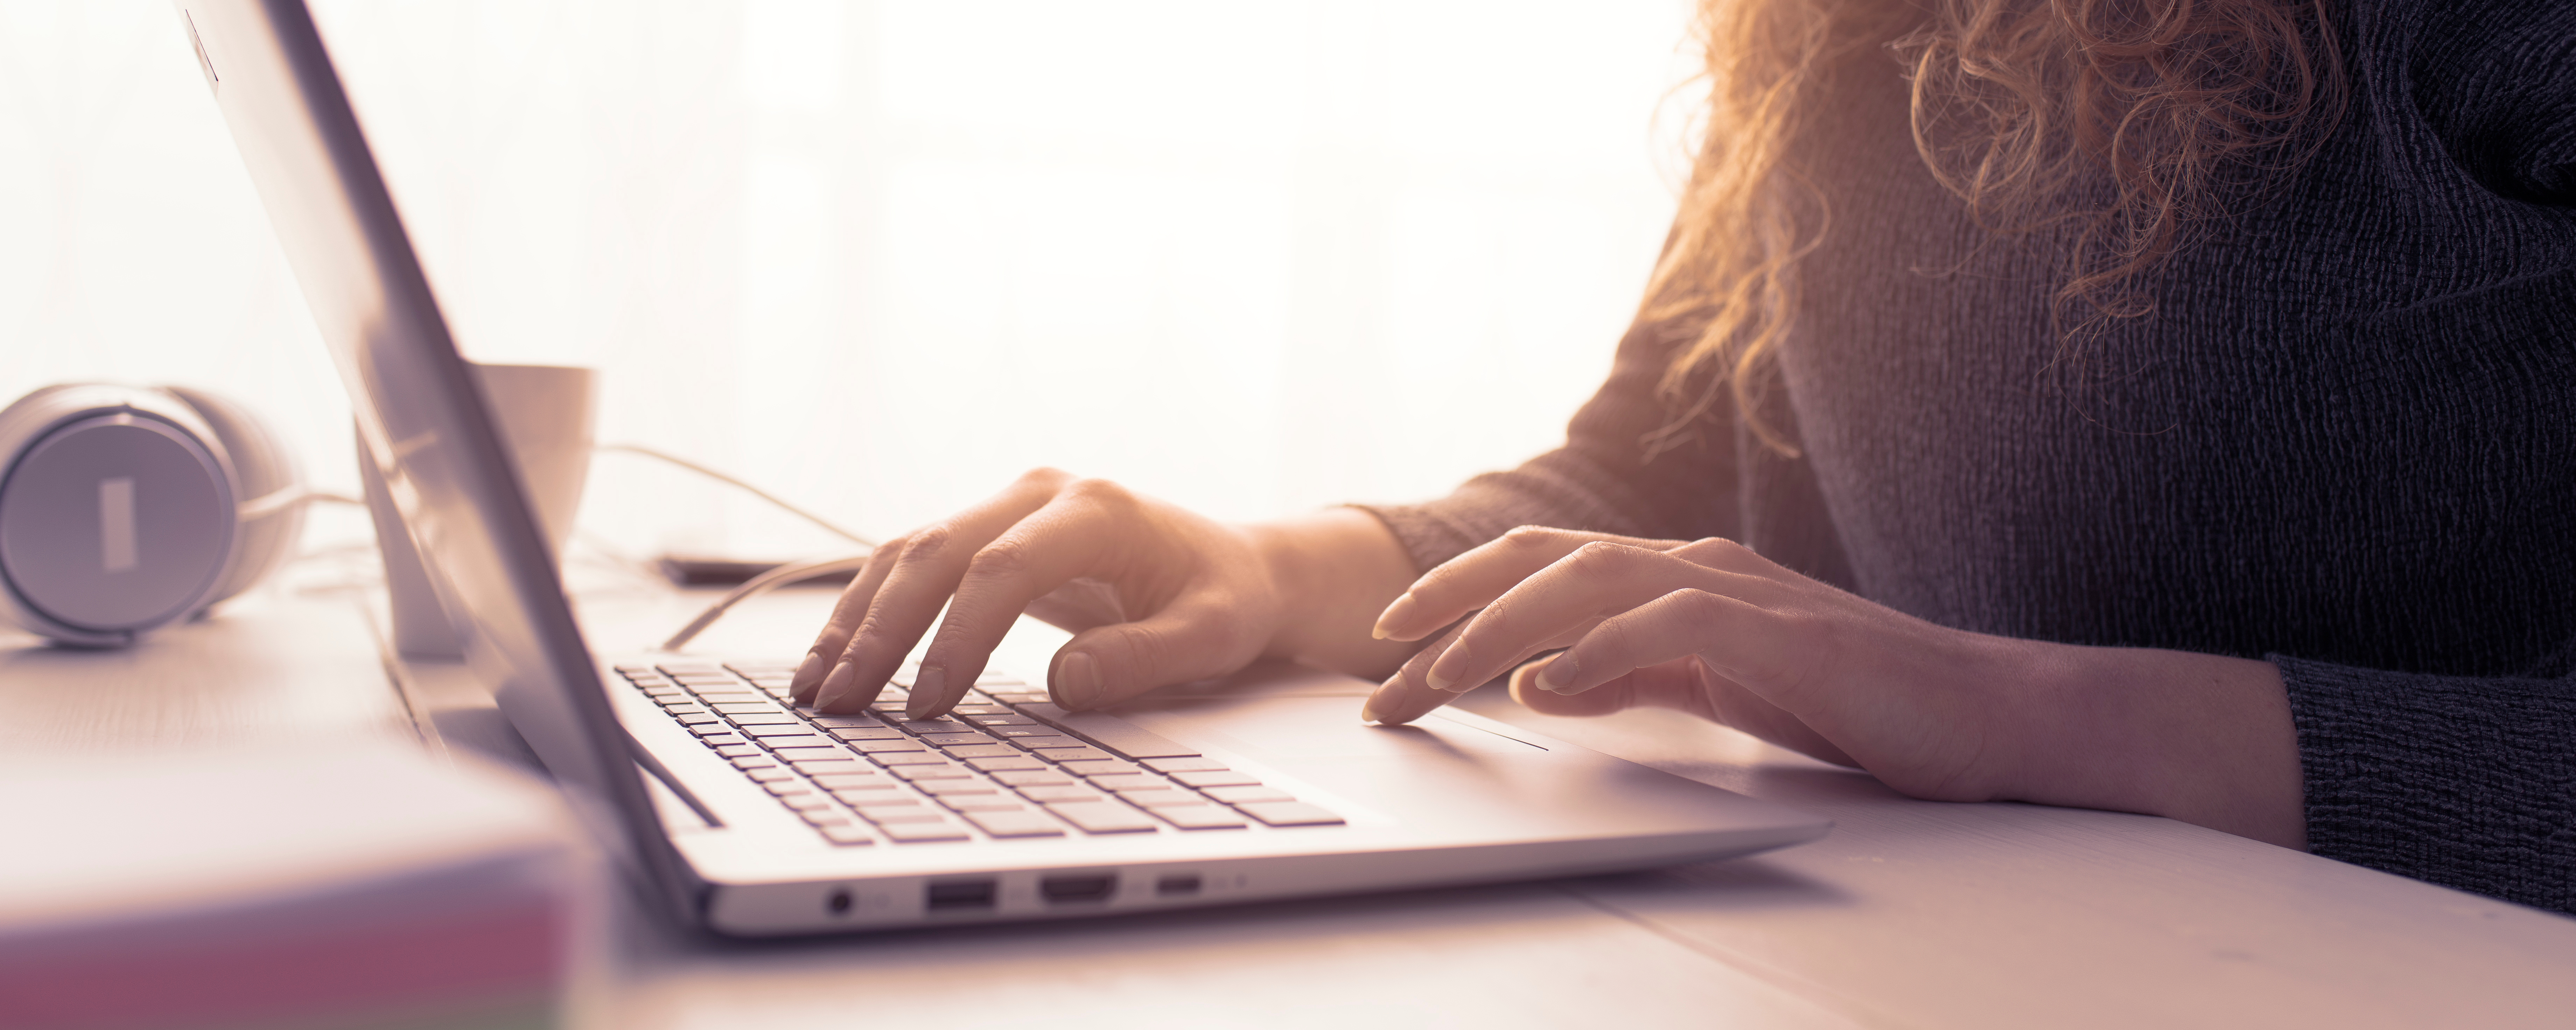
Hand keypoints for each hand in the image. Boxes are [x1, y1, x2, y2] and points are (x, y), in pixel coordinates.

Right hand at [786, 469, 1419, 720]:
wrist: (1235, 566)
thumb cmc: (1227, 599)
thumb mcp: (1213, 635)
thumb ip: (1146, 658)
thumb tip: (1064, 684)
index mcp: (1096, 509)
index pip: (1002, 568)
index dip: (958, 636)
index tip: (929, 703)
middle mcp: (1040, 494)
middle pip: (937, 552)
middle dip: (883, 630)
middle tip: (842, 704)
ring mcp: (1008, 508)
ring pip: (909, 554)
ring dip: (858, 620)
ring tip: (817, 691)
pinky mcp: (989, 534)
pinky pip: (914, 565)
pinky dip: (871, 611)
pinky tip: (838, 659)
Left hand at [1364, 526, 1999, 797]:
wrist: (1973, 710)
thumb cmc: (1847, 697)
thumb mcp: (1711, 689)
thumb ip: (1629, 677)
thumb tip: (1540, 682)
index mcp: (1678, 574)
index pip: (1543, 567)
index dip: (1461, 593)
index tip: (1395, 642)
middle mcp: (1694, 564)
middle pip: (1543, 563)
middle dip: (1451, 604)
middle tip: (1379, 656)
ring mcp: (1735, 589)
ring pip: (1588, 584)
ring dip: (1501, 627)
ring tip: (1435, 672)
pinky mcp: (1774, 629)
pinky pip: (1667, 627)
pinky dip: (1601, 649)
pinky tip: (1550, 681)